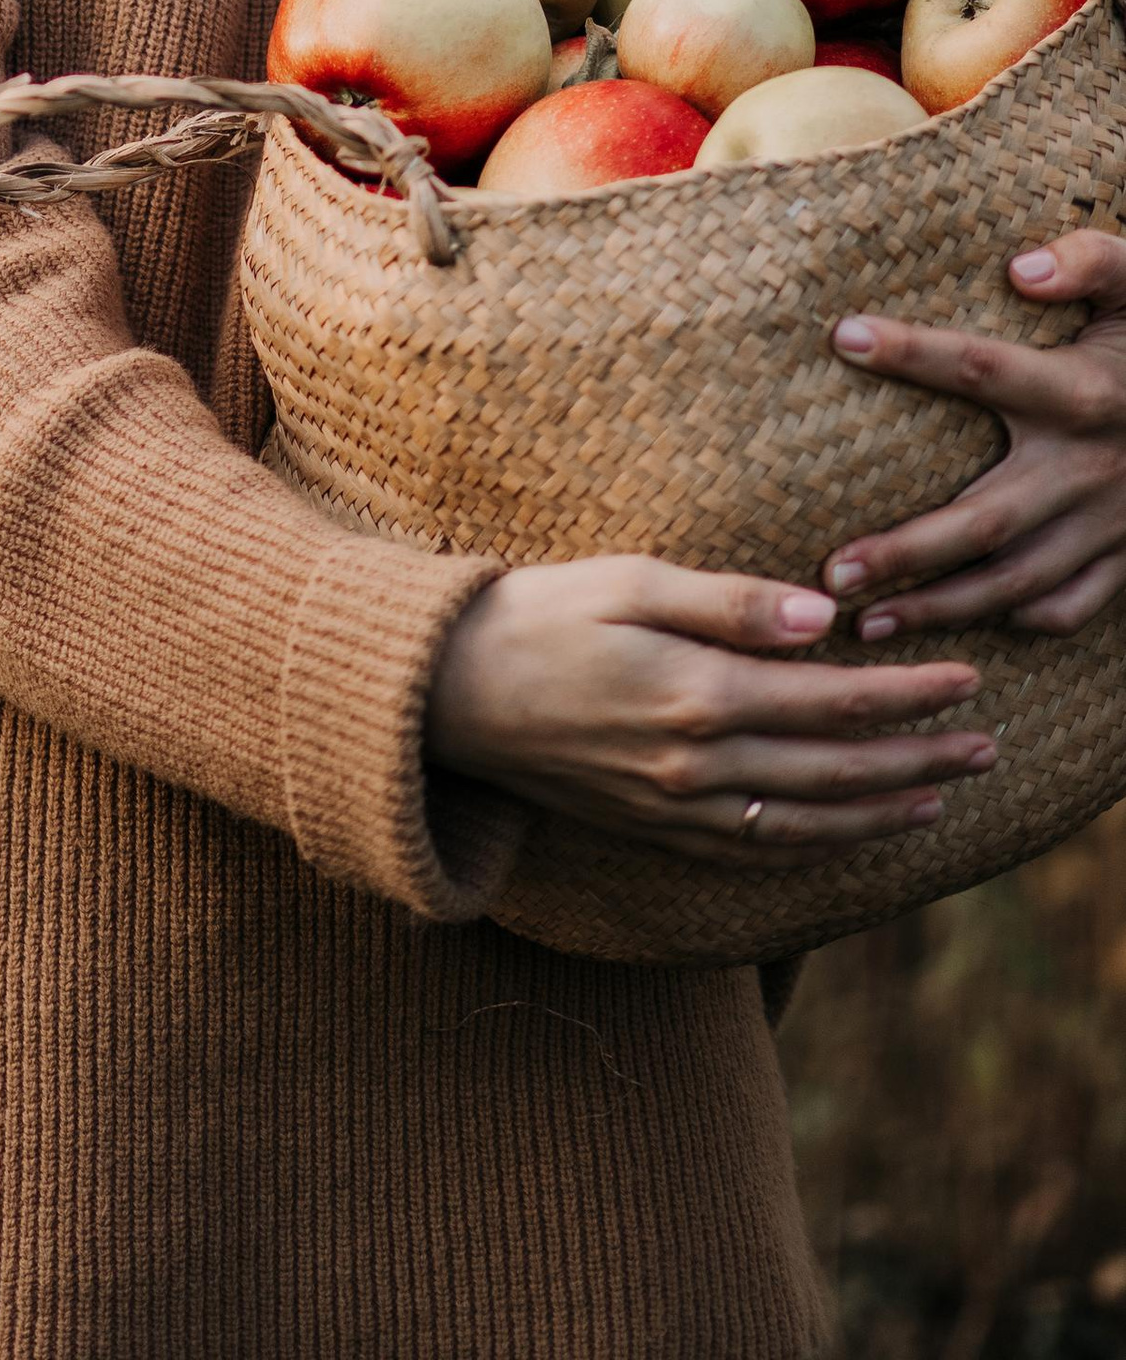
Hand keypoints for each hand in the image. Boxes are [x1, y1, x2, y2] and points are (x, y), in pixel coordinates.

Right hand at [426, 555, 991, 860]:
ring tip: (944, 794)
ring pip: (809, 821)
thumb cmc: (535, 615)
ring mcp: (676, 808)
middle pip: (837, 768)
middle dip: (921, 757)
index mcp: (696, 694)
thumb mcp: (628, 580)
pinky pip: (758, 849)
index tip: (967, 677)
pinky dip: (820, 846)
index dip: (908, 694)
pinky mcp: (654, 828)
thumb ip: (728, 601)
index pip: (833, 698)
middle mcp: (697, 765)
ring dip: (885, 810)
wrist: (443, 693)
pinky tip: (852, 832)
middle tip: (986, 744)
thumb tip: (824, 618)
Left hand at [824, 229, 1125, 640]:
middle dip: (907, 551)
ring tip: (865, 623)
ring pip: (1017, 580)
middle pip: (986, 519)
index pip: (986, 368)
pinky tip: (960, 623)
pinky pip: (1068, 607)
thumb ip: (1089, 260)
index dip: (915, 352)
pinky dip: (1016, 620)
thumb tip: (1021, 266)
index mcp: (1084, 393)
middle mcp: (1091, 468)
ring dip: (941, 608)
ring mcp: (1109, 523)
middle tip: (831, 571)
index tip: (843, 336)